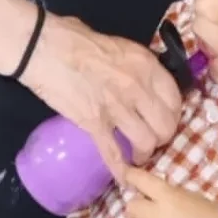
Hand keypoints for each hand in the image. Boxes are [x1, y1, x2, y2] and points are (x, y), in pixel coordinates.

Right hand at [22, 14, 181, 178]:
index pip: (175, 99)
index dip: (173, 114)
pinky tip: (123, 180)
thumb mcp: (117, 44)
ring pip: (146, 143)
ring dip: (144, 153)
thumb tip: (137, 75)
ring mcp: (116, 108)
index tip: (164, 118)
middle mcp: (137, 88)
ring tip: (137, 155)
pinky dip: (120, 170)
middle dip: (162, 137)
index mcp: (145, 64)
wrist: (42, 47)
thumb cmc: (73, 37)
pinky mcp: (94, 124)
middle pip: (165, 126)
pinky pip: (113, 154)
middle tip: (152, 138)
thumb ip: (133, 64)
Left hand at [118, 166, 217, 217]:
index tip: (126, 175)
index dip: (130, 176)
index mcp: (169, 197)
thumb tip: (153, 193)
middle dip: (138, 209)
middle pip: (131, 207)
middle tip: (147, 214)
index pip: (140, 180)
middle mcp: (157, 216)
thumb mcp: (194, 198)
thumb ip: (172, 194)